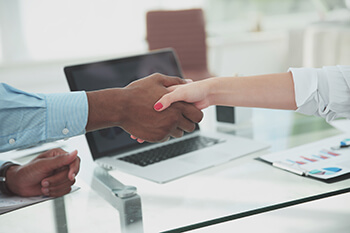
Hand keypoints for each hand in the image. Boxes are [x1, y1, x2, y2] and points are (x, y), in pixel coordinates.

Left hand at [6, 148, 79, 196]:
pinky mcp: (60, 185)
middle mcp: (62, 165)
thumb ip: (60, 159)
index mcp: (59, 156)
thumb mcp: (43, 164)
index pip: (75, 161)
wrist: (19, 184)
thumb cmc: (27, 171)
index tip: (69, 176)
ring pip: (69, 184)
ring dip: (55, 187)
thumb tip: (74, 152)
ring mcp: (61, 175)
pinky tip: (46, 189)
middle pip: (72, 175)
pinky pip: (65, 190)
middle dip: (57, 181)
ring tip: (43, 185)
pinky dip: (55, 192)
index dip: (74, 169)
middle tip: (44, 181)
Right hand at [86, 73, 203, 141]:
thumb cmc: (136, 92)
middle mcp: (174, 119)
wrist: (120, 106)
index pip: (197, 116)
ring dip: (174, 129)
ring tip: (164, 119)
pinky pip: (166, 138)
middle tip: (177, 117)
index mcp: (178, 105)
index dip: (194, 114)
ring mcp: (166, 129)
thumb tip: (188, 81)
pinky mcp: (157, 137)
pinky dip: (162, 132)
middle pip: (190, 127)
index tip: (189, 113)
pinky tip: (154, 124)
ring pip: (178, 134)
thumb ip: (175, 81)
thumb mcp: (157, 80)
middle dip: (185, 123)